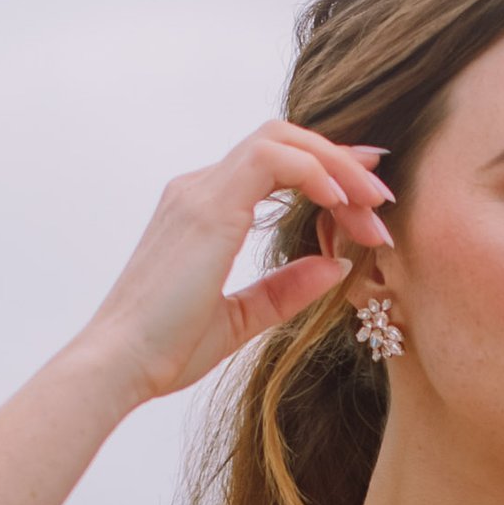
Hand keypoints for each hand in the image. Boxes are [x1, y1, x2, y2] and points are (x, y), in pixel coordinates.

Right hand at [80, 123, 394, 401]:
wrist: (121, 364)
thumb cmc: (167, 349)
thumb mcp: (241, 319)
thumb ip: (286, 289)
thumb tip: (336, 264)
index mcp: (203, 210)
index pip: (274, 163)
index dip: (327, 169)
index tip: (368, 194)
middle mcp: (198, 188)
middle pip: (283, 141)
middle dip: (341, 162)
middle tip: (382, 199)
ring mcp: (199, 192)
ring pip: (281, 140)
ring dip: (335, 166)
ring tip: (371, 204)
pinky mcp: (206, 206)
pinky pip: (271, 159)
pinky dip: (314, 171)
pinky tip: (340, 203)